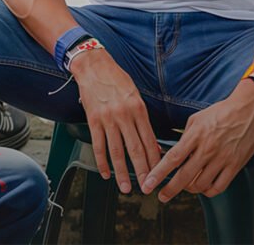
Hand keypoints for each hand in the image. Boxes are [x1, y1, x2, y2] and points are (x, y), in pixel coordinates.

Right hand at [70, 48, 160, 192]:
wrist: (93, 65)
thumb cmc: (116, 79)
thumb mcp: (136, 95)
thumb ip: (143, 119)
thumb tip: (153, 142)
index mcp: (138, 108)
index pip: (150, 140)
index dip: (155, 159)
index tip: (160, 173)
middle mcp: (125, 115)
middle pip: (135, 149)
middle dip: (143, 171)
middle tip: (147, 188)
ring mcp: (108, 119)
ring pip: (117, 152)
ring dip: (122, 173)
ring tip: (126, 187)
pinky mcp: (93, 120)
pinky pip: (99, 146)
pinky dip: (102, 162)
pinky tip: (106, 173)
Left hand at [142, 81, 253, 201]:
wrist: (248, 109)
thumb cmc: (221, 112)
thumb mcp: (196, 118)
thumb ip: (185, 136)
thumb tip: (175, 153)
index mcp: (196, 135)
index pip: (173, 158)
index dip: (159, 173)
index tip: (149, 183)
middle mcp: (208, 149)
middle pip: (184, 176)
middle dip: (169, 190)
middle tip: (162, 196)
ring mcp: (222, 158)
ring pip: (201, 185)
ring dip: (190, 189)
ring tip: (186, 186)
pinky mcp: (235, 165)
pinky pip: (219, 187)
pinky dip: (208, 191)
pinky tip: (204, 187)